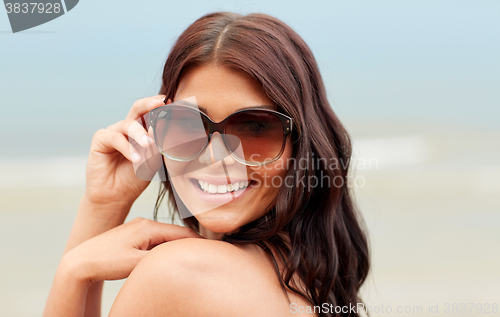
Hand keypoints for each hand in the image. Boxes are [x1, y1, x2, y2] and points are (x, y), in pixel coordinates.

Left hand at [61, 217, 201, 284]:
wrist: (80, 261)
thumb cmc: (107, 262)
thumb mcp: (137, 263)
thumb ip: (161, 257)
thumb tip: (182, 255)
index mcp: (149, 227)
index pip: (183, 234)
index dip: (200, 243)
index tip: (215, 250)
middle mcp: (145, 223)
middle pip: (177, 234)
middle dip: (192, 243)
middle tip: (209, 253)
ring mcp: (138, 227)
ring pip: (167, 236)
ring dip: (179, 245)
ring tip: (193, 254)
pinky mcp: (133, 235)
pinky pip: (157, 238)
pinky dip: (167, 246)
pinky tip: (170, 254)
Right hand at [84, 95, 170, 215]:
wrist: (116, 196)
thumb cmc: (135, 178)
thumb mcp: (152, 162)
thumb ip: (157, 145)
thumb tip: (161, 128)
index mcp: (142, 130)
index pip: (151, 113)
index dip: (160, 107)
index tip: (172, 102)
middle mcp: (127, 128)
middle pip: (137, 109)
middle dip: (149, 104)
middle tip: (160, 103)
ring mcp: (113, 132)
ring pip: (128, 124)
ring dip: (140, 134)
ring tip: (148, 145)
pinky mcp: (100, 140)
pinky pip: (115, 137)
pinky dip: (127, 147)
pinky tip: (135, 158)